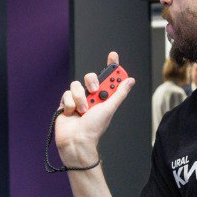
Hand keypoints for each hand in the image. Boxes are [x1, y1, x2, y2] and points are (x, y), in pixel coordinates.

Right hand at [53, 51, 135, 166]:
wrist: (76, 141)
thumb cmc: (94, 129)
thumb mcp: (109, 109)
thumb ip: (119, 93)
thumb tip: (130, 80)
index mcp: (104, 98)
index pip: (109, 78)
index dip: (111, 66)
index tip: (113, 55)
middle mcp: (91, 97)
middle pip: (91, 77)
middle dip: (92, 81)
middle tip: (94, 90)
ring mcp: (78, 100)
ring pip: (77, 85)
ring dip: (80, 98)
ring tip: (82, 111)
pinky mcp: (65, 103)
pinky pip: (66, 94)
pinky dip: (70, 104)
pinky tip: (72, 114)